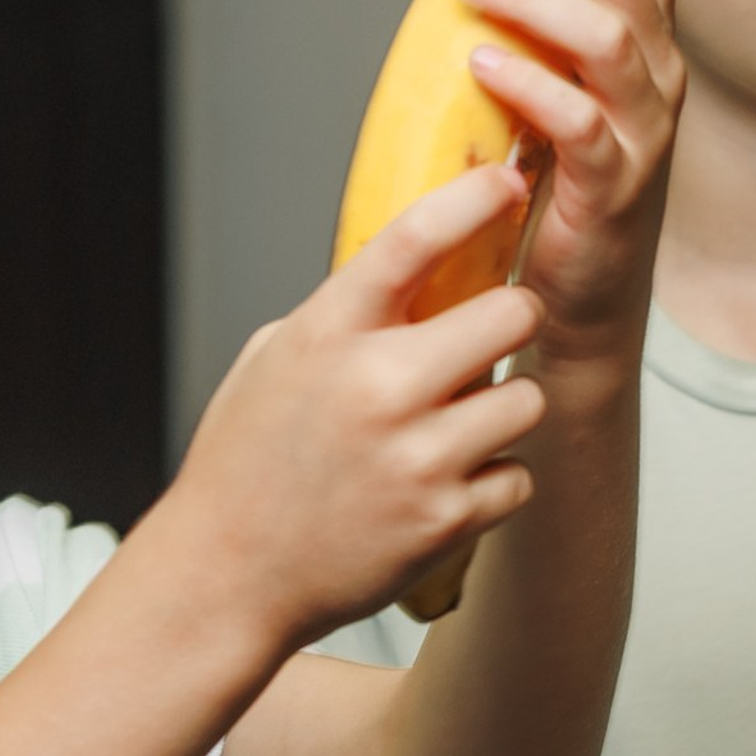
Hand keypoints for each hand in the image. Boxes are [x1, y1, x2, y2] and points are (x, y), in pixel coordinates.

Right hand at [160, 164, 546, 646]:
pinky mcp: (443, 519)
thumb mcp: (274, 361)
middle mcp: (377, 387)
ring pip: (528, 398)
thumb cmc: (247, 465)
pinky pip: (518, 476)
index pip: (415, 236)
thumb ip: (343, 315)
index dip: (474, 195)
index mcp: (328, 334)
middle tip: (490, 337)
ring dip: (505, 408)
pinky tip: (450, 484)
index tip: (507, 180)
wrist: (227, 575)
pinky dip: (495, 481)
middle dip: (511, 318)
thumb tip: (414, 266)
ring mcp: (416, 457)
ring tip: (459, 425)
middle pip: (512, 312)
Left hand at [443, 0, 687, 364]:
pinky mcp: (613, 190)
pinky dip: (530, 84)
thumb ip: (538, 2)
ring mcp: (643, 133)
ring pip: (608, 37)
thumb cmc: (562, 183)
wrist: (585, 301)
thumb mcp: (558, 76)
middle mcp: (661, 76)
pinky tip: (480, 61)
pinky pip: (580, 123)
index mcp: (651, 39)